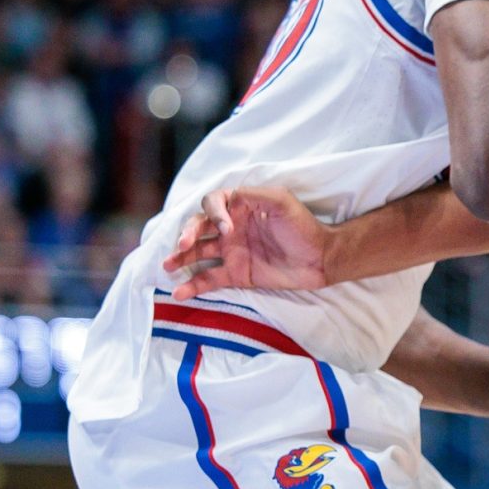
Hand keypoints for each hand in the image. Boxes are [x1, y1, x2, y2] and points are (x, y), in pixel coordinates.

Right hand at [162, 187, 327, 298]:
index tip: (225, 228)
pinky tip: (179, 292)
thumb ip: (253, 196)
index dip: (213, 213)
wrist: (321, 259)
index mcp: (240, 207)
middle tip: (181, 246)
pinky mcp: (237, 274)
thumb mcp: (281, 202)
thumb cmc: (303, 226)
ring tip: (167, 266)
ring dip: (180, 258)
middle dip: (187, 234)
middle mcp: (231, 228)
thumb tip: (229, 196)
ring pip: (198, 253)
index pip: (213, 203)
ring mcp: (232, 252)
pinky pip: (209, 279)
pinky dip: (193, 286)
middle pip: (199, 227)